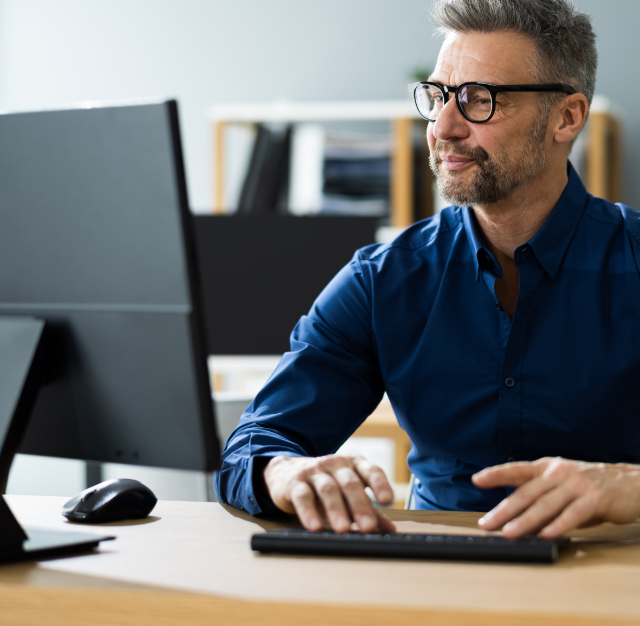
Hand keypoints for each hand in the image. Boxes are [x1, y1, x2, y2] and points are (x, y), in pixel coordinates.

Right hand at [263, 454, 395, 533]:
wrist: (287, 472)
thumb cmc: (325, 483)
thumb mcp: (347, 493)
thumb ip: (368, 508)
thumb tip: (390, 529)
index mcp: (353, 464)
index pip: (370, 471)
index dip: (380, 484)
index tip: (388, 500)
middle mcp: (336, 464)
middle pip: (350, 482)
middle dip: (360, 504)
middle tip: (368, 526)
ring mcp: (314, 471)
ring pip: (328, 489)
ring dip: (336, 509)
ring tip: (343, 529)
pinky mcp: (295, 482)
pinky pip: (303, 496)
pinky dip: (308, 512)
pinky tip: (314, 526)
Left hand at [472, 457, 639, 537]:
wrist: (629, 482)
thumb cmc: (589, 486)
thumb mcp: (560, 487)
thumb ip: (539, 500)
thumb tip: (515, 521)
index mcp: (546, 467)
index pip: (517, 469)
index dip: (496, 473)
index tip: (477, 479)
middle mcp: (558, 472)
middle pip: (526, 492)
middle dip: (504, 510)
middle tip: (487, 523)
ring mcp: (576, 484)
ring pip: (545, 504)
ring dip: (525, 520)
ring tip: (510, 533)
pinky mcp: (595, 497)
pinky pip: (573, 513)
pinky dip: (558, 525)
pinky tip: (547, 535)